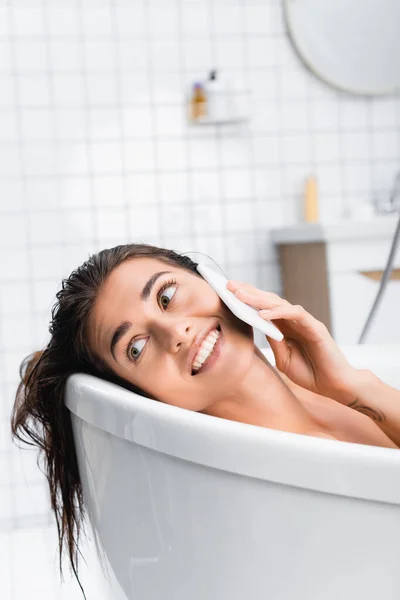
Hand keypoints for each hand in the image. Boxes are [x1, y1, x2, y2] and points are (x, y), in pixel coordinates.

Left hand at [226, 280, 357, 402]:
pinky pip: (295, 314)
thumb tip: (260, 325)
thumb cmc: (310, 373)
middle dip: (249, 292)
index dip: (247, 299)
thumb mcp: (283, 359)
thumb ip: (274, 341)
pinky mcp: (315, 327)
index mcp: (286, 327)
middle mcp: (294, 321)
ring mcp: (305, 322)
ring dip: (259, 299)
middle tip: (229, 285)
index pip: (264, 308)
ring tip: (240, 295)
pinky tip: (262, 314)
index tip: (227, 292)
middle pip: (269, 301)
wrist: (335, 385)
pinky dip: (278, 312)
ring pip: (280, 304)